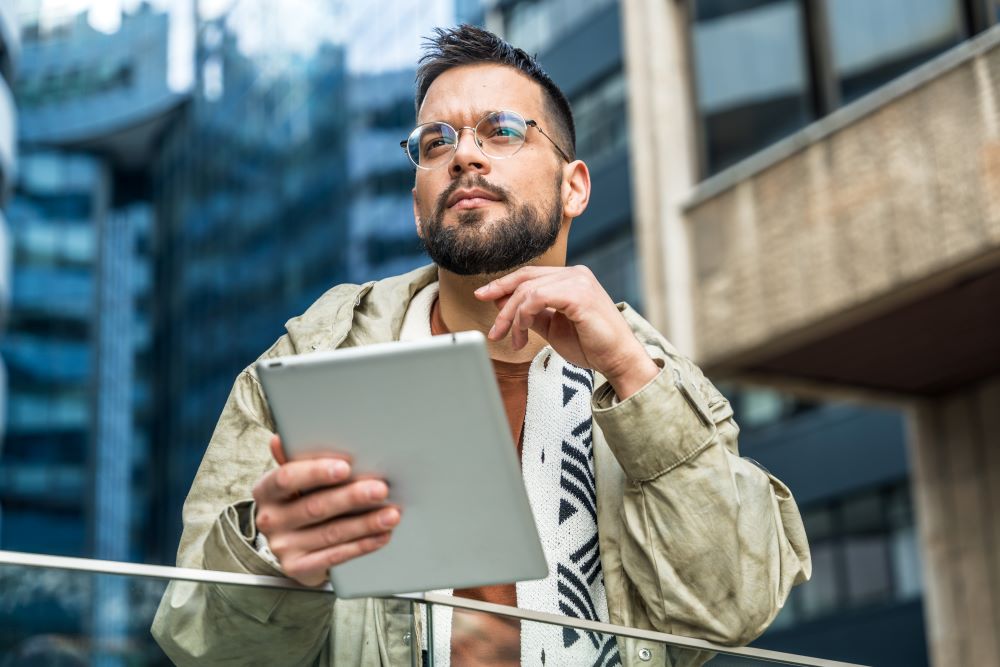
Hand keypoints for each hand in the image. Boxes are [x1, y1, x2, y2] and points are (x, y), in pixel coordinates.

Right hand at [251, 435, 400, 586]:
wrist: (294, 547)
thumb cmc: (300, 501)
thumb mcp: (295, 481)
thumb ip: (296, 460)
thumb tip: (281, 439)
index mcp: (266, 490)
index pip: (286, 478)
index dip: (316, 472)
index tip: (345, 467)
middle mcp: (269, 519)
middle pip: (315, 506)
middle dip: (352, 497)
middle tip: (381, 489)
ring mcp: (282, 546)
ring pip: (330, 533)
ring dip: (365, 523)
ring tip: (391, 514)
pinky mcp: (297, 568)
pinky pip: (335, 556)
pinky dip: (362, 545)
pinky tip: (381, 535)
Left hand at [475, 265, 658, 398]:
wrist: (618, 360)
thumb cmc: (590, 345)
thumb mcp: (552, 327)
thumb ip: (531, 314)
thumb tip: (501, 303)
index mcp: (570, 278)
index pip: (529, 275)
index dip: (503, 284)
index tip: (483, 296)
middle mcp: (575, 274)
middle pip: (525, 280)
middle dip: (503, 304)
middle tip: (494, 330)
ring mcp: (578, 281)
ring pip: (528, 290)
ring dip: (513, 318)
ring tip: (515, 341)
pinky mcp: (579, 294)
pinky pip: (538, 298)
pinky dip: (524, 316)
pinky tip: (524, 334)